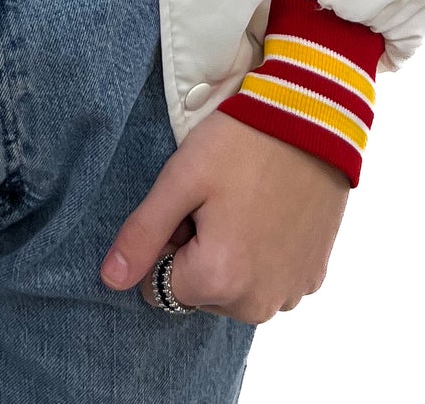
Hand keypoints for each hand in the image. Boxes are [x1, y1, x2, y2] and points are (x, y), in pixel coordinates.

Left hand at [98, 109, 350, 323]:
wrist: (313, 122)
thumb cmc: (240, 144)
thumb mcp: (180, 180)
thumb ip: (142, 234)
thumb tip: (111, 280)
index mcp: (219, 280)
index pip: (159, 287)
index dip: (165, 243)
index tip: (187, 208)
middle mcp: (258, 302)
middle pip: (198, 292)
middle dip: (196, 253)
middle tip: (215, 202)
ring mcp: (291, 293)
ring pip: (233, 290)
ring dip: (228, 257)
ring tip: (243, 204)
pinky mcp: (312, 278)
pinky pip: (268, 281)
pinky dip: (260, 255)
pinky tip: (269, 212)